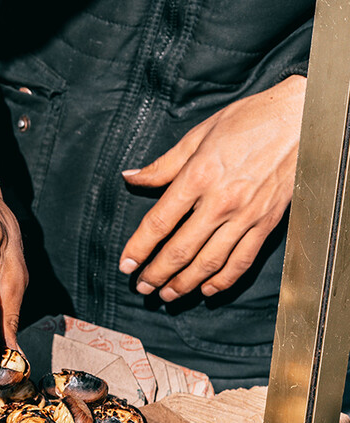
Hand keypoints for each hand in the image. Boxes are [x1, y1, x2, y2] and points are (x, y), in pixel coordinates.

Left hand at [120, 75, 305, 300]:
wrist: (302, 120)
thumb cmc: (250, 121)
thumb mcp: (199, 135)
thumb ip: (163, 165)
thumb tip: (130, 178)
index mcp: (198, 177)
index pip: (158, 223)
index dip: (138, 248)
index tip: (126, 265)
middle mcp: (221, 201)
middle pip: (180, 250)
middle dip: (156, 274)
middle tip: (142, 287)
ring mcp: (247, 215)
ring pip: (209, 262)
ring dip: (184, 284)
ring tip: (167, 295)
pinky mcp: (268, 222)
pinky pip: (242, 260)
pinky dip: (223, 280)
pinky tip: (207, 290)